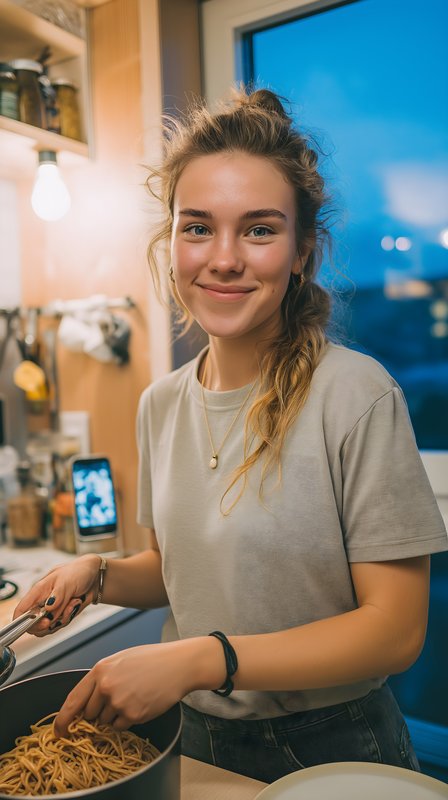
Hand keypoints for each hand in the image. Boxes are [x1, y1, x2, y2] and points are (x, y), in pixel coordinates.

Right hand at [12, 555, 101, 636]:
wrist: (95, 576)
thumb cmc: (78, 571)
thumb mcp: (67, 580)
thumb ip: (57, 595)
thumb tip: (48, 607)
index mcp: (38, 591)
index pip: (21, 610)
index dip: (22, 621)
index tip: (39, 622)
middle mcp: (42, 602)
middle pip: (32, 625)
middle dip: (46, 624)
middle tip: (56, 616)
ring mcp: (52, 610)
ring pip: (48, 627)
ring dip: (61, 619)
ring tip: (71, 602)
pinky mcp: (61, 614)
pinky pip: (60, 624)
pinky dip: (69, 617)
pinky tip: (75, 604)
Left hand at [54, 641, 198, 735]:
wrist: (178, 665)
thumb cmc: (151, 660)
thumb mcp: (120, 661)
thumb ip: (100, 679)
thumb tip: (85, 704)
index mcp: (100, 670)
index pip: (72, 701)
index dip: (63, 720)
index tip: (59, 732)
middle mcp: (106, 686)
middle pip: (89, 714)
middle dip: (99, 712)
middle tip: (119, 698)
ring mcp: (119, 702)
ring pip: (105, 722)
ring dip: (115, 715)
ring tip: (134, 696)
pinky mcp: (133, 715)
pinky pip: (120, 726)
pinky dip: (128, 720)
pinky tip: (140, 702)